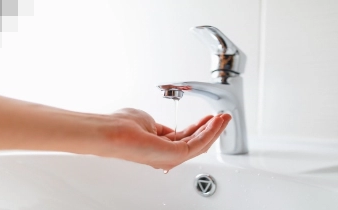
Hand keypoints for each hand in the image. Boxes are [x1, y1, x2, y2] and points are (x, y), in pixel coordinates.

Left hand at [101, 108, 230, 170]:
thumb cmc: (123, 126)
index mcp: (160, 146)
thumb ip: (161, 128)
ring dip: (214, 130)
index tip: (209, 118)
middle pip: (196, 141)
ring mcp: (171, 156)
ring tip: (224, 118)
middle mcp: (167, 154)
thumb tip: (167, 129)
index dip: (199, 127)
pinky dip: (209, 132)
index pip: (185, 138)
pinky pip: (198, 143)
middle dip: (211, 128)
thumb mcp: (148, 122)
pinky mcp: (176, 155)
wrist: (113, 132)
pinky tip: (216, 122)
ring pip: (200, 144)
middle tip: (222, 117)